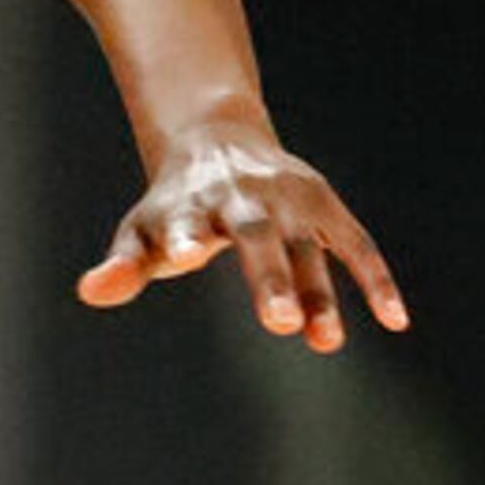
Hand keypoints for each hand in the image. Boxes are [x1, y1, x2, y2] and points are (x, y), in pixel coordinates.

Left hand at [78, 119, 406, 352]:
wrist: (215, 143)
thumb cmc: (173, 205)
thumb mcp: (141, 232)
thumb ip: (121, 267)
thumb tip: (89, 293)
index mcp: (190, 203)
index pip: (185, 223)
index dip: (183, 239)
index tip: (183, 256)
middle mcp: (243, 197)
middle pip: (257, 237)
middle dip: (270, 278)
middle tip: (278, 323)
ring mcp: (288, 201)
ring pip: (307, 249)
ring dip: (320, 294)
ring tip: (325, 342)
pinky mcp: (324, 210)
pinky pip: (355, 245)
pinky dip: (375, 279)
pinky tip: (395, 320)